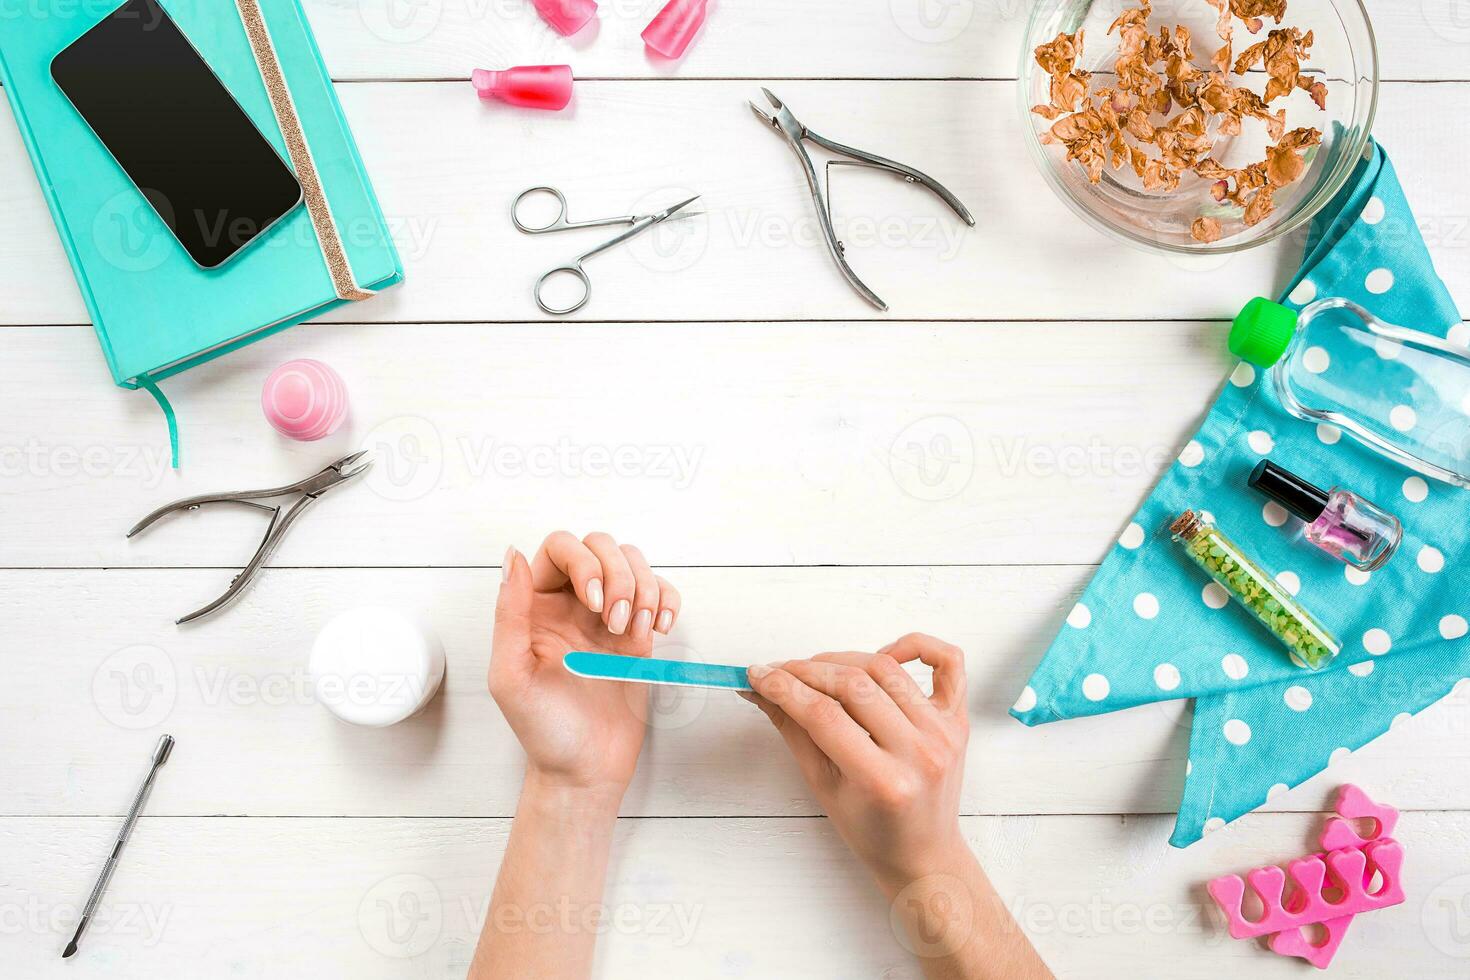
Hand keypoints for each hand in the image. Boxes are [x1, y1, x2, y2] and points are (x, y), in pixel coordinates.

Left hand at [490, 531, 681, 798]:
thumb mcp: (511, 675)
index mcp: (535, 606)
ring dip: (643, 588)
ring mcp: (608, 616)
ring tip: (635, 632)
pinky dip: (667, 601)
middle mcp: (571, 603)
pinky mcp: (639, 633)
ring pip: (633, 562)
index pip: (560, 548)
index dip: (583, 562)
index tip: (594, 602)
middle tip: (616, 623)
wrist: (585, 770)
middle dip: (618, 574)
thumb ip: (509, 614)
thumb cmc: (543, 730)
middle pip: (601, 545)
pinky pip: (659, 593)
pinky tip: (658, 630)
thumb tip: (512, 555)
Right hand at [744, 633, 969, 886]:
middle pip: (853, 685)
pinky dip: (917, 645)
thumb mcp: (822, 786)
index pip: (823, 714)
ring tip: (816, 670)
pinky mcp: (957, 720)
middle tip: (778, 671)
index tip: (757, 675)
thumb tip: (762, 689)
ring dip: (843, 659)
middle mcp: (918, 752)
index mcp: (883, 781)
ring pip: (886, 669)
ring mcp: (942, 733)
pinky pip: (948, 662)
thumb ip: (794, 730)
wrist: (923, 854)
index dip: (783, 688)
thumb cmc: (873, 830)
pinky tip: (886, 653)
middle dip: (806, 671)